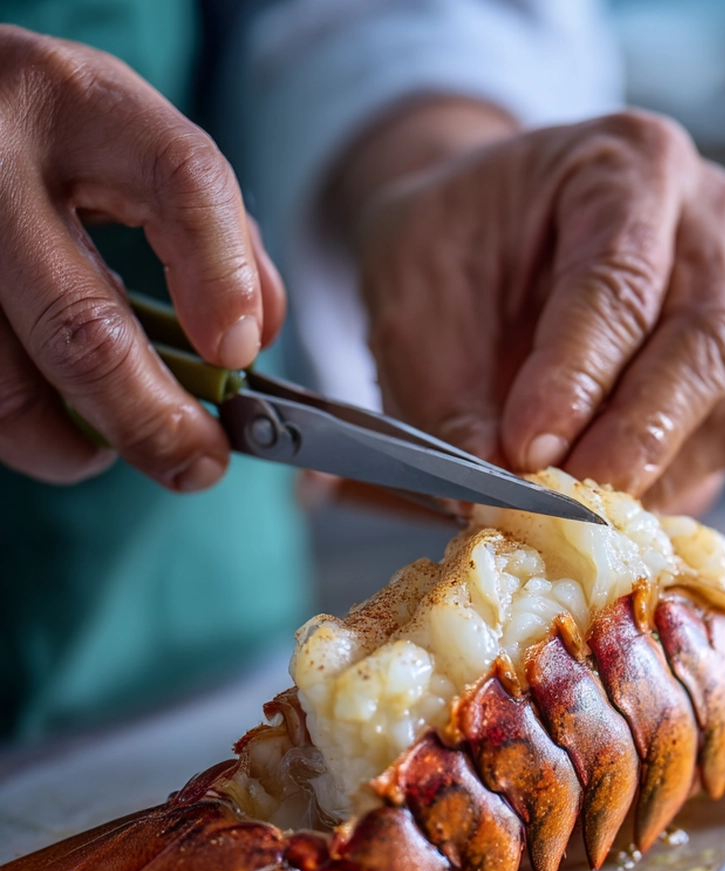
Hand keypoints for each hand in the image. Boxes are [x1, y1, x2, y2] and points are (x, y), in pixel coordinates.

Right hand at [0, 25, 285, 489]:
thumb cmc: (58, 139)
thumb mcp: (136, 147)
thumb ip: (212, 233)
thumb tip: (252, 339)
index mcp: (86, 105)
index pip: (181, 183)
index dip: (223, 282)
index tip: (239, 357)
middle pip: (83, 327)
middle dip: (152, 421)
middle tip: (198, 463)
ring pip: (7, 384)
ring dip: (74, 442)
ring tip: (112, 445)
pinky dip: (23, 426)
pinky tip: (52, 415)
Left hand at [340, 103, 724, 512]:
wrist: (492, 235)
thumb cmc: (457, 247)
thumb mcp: (416, 296)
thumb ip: (447, 391)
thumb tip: (489, 490)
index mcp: (631, 163)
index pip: (620, 281)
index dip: (576, 377)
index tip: (526, 451)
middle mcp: (710, 224)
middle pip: (708, 344)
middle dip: (638, 436)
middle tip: (571, 502)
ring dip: (658, 474)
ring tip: (579, 513)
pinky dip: (669, 487)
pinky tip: (609, 508)